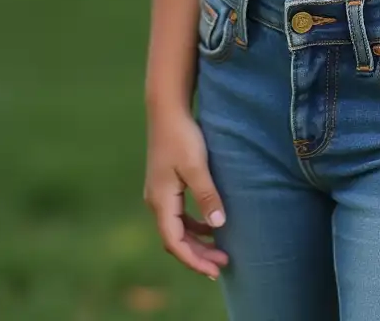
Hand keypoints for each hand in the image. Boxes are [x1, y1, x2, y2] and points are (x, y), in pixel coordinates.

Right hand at [143, 105, 230, 279]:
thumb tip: (218, 224)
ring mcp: (159, 193)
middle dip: (198, 254)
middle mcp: (156, 201)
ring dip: (197, 241)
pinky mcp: (166, 184)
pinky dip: (194, 225)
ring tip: (220, 249)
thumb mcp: (196, 166)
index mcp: (161, 201)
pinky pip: (178, 215)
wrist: (167, 109)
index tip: (215, 270)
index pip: (175, 242)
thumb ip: (206, 195)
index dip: (194, 259)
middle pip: (175, 239)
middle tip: (223, 262)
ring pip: (177, 228)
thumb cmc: (182, 135)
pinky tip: (210, 225)